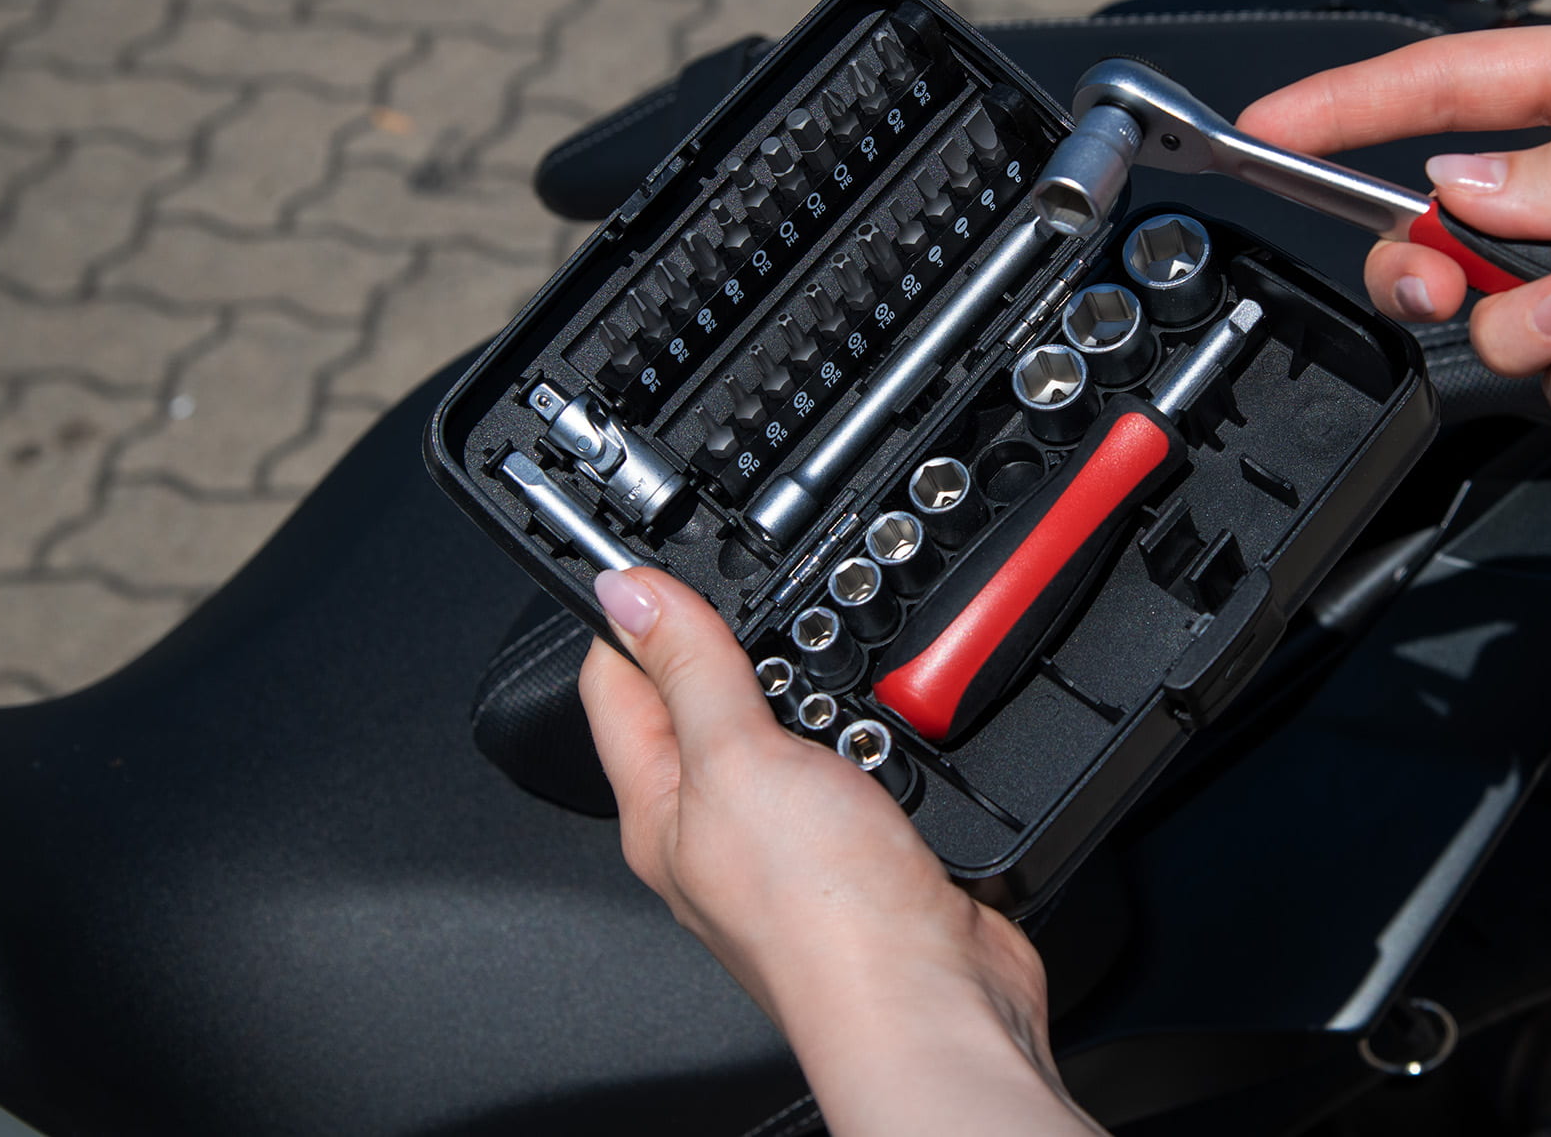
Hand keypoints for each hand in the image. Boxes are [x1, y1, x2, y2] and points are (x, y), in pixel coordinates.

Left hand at [578, 567, 1104, 1135]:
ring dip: (822, 682)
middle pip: (708, 692)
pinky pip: (864, 754)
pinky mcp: (866, 840)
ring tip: (842, 651)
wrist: (935, 999)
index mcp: (659, 805)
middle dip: (742, 638)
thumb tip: (627, 593)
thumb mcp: (739, 760)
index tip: (666, 551)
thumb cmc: (823, 922)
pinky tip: (898, 711)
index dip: (634, 606)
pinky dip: (883, 724)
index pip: (616, 677)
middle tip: (774, 592)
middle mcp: (718, 821)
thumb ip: (691, 669)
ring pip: (794, 720)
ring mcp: (794, 832)